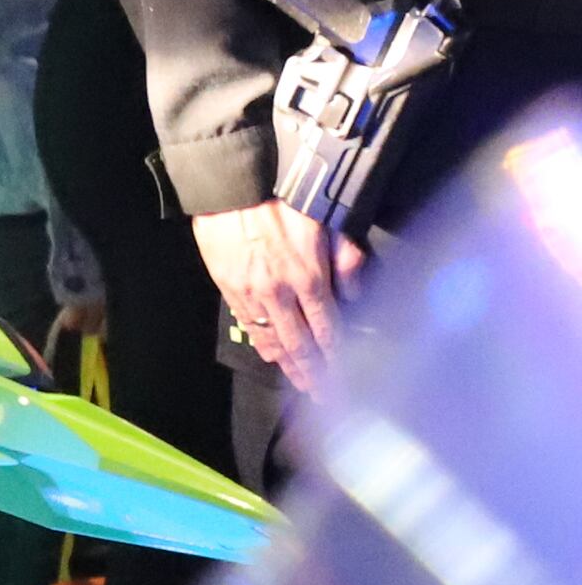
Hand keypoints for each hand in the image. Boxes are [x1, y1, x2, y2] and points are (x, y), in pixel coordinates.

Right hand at [193, 201, 362, 384]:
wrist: (229, 188)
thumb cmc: (281, 200)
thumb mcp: (326, 223)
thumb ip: (346, 260)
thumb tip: (356, 294)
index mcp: (308, 278)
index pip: (328, 330)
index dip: (337, 358)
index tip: (346, 379)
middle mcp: (280, 293)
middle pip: (301, 344)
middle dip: (314, 373)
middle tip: (325, 395)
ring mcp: (251, 293)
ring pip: (273, 339)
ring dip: (288, 365)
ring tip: (300, 382)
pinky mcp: (228, 286)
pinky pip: (248, 324)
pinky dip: (261, 343)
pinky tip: (271, 354)